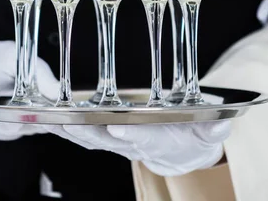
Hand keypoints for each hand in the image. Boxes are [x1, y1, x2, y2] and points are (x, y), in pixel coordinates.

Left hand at [45, 121, 230, 176]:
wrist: (182, 150)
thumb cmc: (194, 135)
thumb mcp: (210, 131)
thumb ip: (214, 128)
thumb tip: (221, 125)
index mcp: (159, 140)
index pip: (146, 138)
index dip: (132, 134)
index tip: (119, 127)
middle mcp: (134, 144)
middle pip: (108, 139)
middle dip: (88, 131)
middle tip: (70, 121)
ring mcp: (116, 141)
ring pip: (89, 137)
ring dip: (69, 129)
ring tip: (50, 117)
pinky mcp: (105, 135)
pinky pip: (81, 132)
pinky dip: (64, 126)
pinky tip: (46, 117)